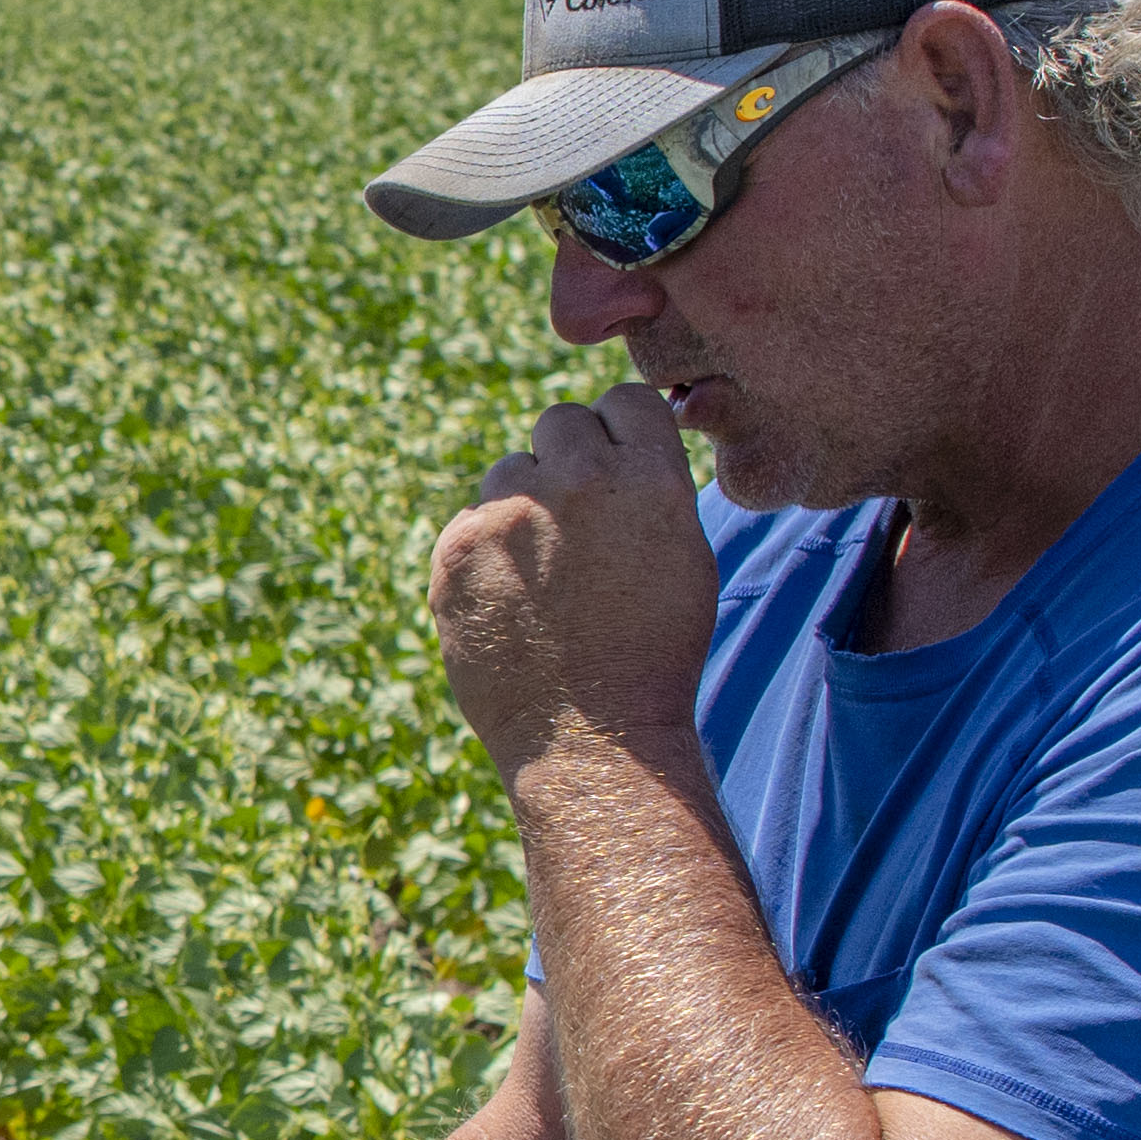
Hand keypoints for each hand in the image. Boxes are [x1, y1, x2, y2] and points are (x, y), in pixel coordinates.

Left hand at [430, 383, 720, 779]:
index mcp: (648, 478)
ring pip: (508, 472)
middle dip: (568, 461)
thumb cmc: (653, 653)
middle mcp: (577, 482)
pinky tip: (512, 600)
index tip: (617, 465)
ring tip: (548, 576)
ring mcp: (510, 515)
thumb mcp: (684, 555)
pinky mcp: (456, 550)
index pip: (624, 400)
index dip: (620, 432)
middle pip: (559, 422)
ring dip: (523, 507)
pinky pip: (469, 521)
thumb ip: (649, 487)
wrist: (593, 739)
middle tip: (579, 522)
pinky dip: (485, 550)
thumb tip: (615, 443)